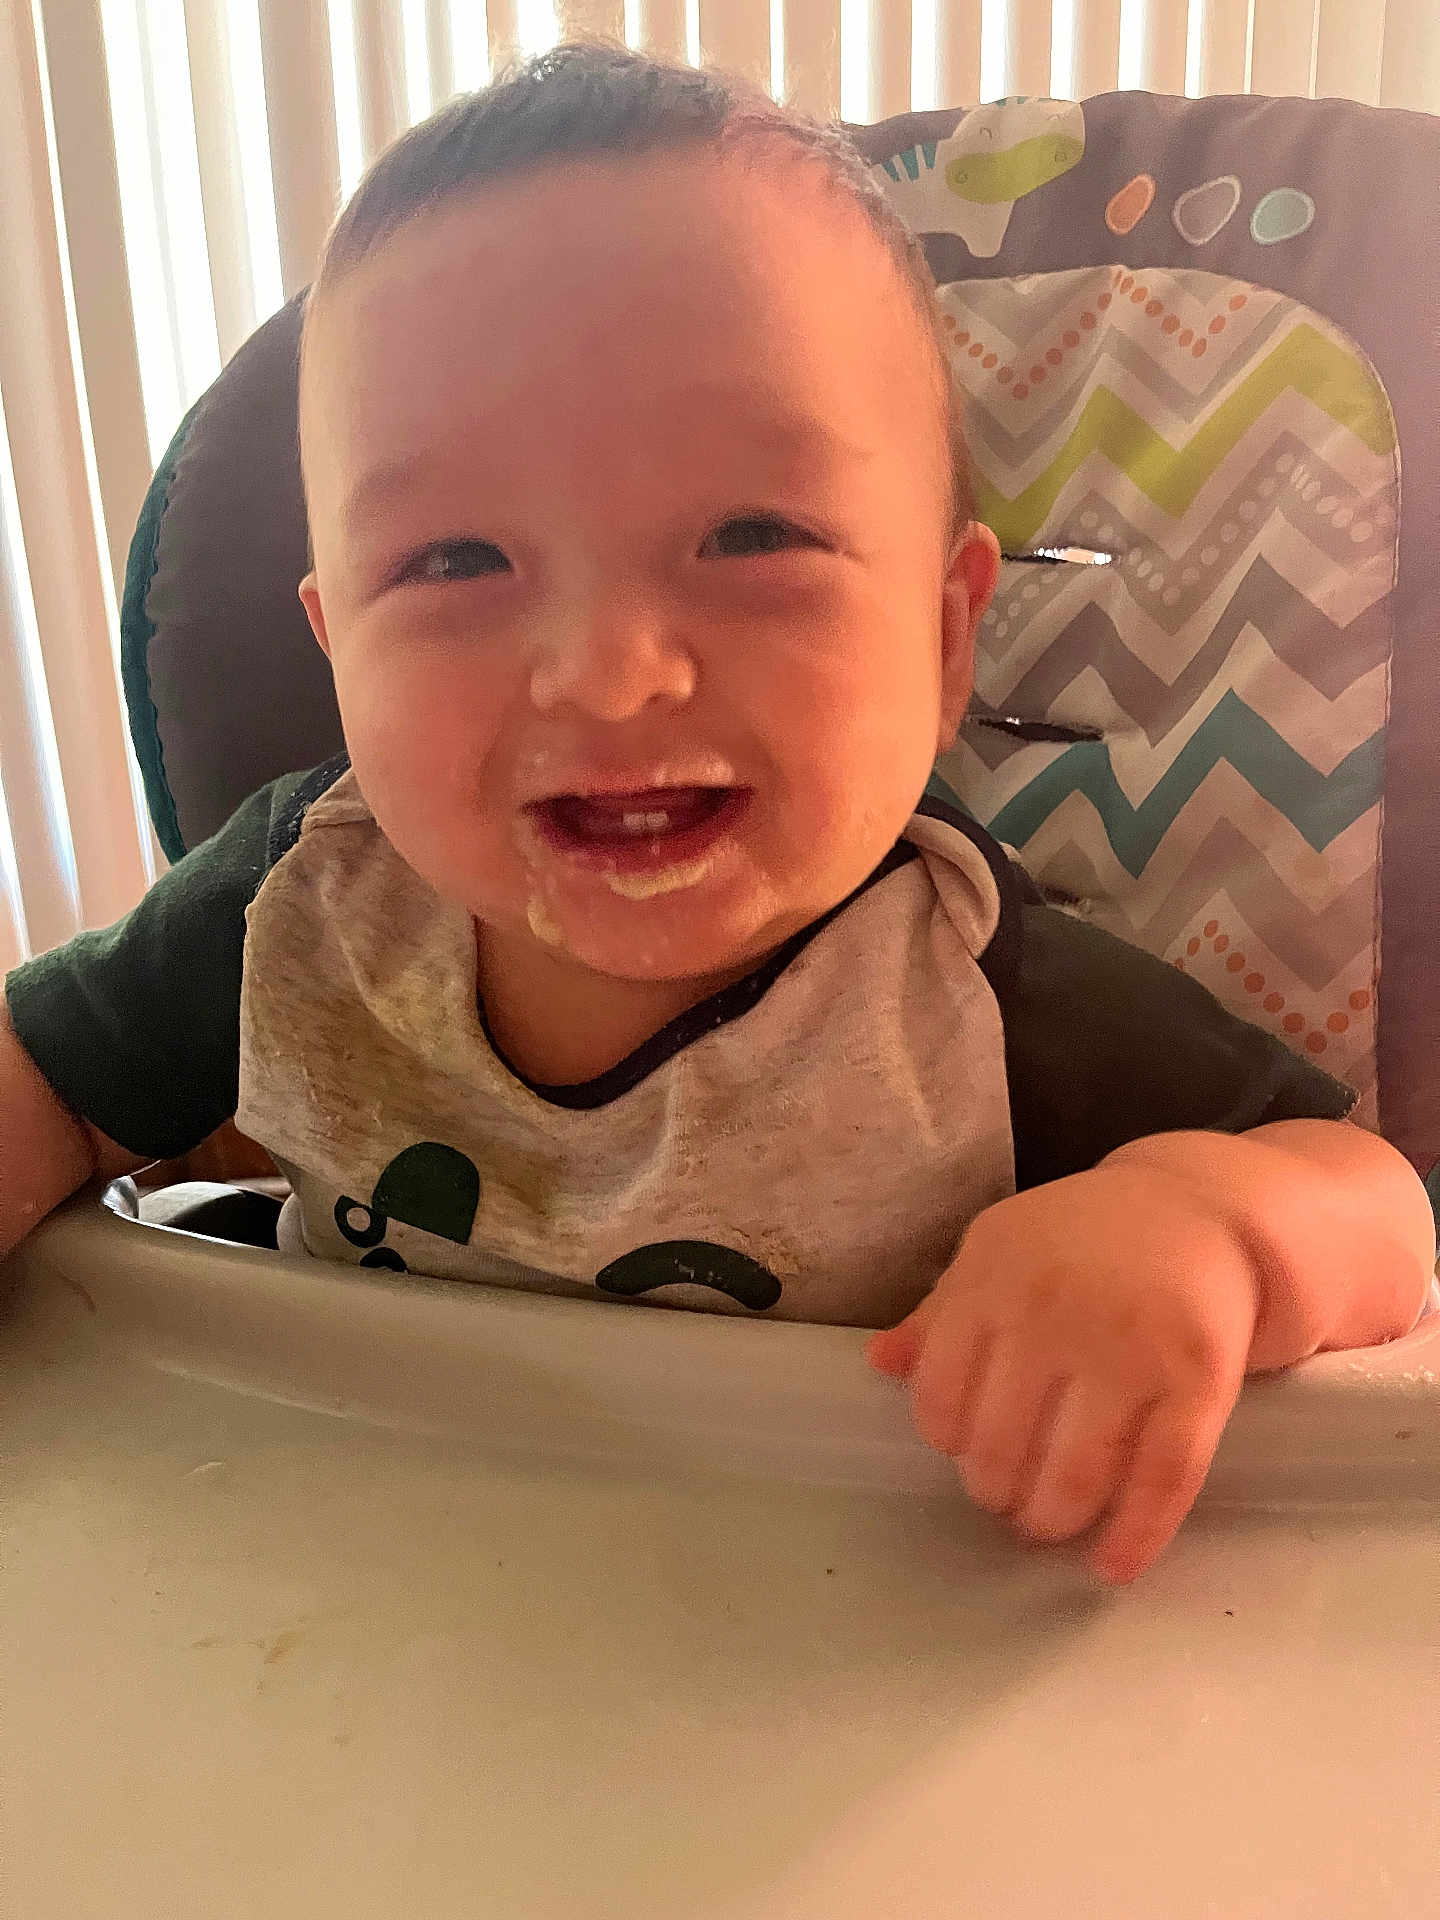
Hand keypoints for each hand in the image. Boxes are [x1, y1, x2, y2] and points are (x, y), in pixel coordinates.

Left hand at [867, 1162, 1261, 1583]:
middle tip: (1008, 1502)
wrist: (1201, 1210)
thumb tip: (879, 1365)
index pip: (940, 1395)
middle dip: (998, 1492)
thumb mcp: (1001, 1250)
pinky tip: (1114, 1565)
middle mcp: (1056, 1313)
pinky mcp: (1200, 1379)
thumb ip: (941, 1310)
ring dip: (1053, 1519)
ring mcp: (1131, 1348)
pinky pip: (1163, 1477)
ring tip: (1049, 1523)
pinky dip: (1135, 1534)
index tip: (964, 1455)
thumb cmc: (1084, 1239)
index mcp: (995, 1279)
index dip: (948, 1441)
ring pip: (1077, 1472)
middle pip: (1002, 1445)